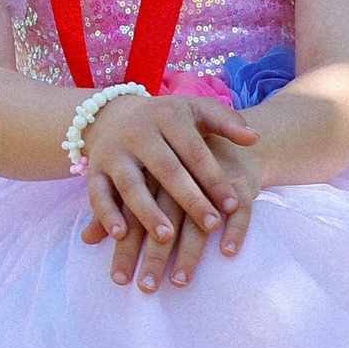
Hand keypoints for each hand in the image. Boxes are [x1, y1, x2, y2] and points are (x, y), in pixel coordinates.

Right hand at [77, 91, 258, 292]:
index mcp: (167, 117)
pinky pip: (97, 194)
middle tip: (211, 225)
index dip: (214, 178)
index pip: (195, 151)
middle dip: (189, 199)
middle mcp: (138, 133)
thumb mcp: (195, 110)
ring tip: (167, 236)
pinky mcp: (94, 171)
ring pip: (131, 184)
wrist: (112, 114)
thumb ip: (225, 121)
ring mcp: (114, 152)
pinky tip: (120, 235)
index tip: (232, 205)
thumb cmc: (168, 120)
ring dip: (147, 211)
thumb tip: (254, 137)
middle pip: (166, 169)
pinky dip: (105, 214)